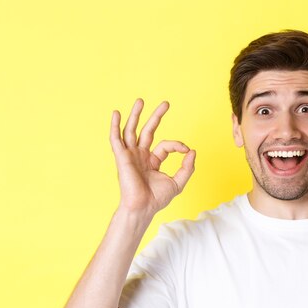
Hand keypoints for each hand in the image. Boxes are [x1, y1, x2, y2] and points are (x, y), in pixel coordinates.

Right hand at [109, 99, 195, 216]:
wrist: (143, 207)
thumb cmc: (157, 199)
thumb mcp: (178, 182)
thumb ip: (187, 167)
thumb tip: (192, 151)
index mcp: (152, 161)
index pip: (165, 145)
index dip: (177, 145)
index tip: (187, 150)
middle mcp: (140, 156)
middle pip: (148, 131)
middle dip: (156, 116)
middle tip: (166, 103)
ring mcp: (130, 155)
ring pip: (132, 130)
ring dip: (136, 115)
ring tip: (141, 100)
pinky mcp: (122, 157)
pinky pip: (116, 139)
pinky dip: (115, 126)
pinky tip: (116, 113)